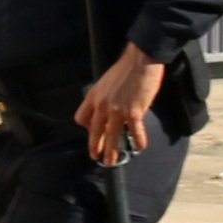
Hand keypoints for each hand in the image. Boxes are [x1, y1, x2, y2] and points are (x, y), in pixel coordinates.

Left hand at [77, 45, 168, 164]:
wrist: (140, 60)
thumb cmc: (125, 69)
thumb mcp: (106, 82)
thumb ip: (104, 97)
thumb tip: (109, 110)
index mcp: (94, 97)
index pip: (82, 118)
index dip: (87, 128)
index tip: (93, 132)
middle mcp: (102, 106)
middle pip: (94, 132)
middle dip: (95, 147)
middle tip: (96, 156)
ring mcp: (117, 110)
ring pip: (111, 136)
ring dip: (111, 151)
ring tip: (112, 161)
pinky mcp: (133, 112)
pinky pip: (134, 131)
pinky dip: (138, 140)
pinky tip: (140, 146)